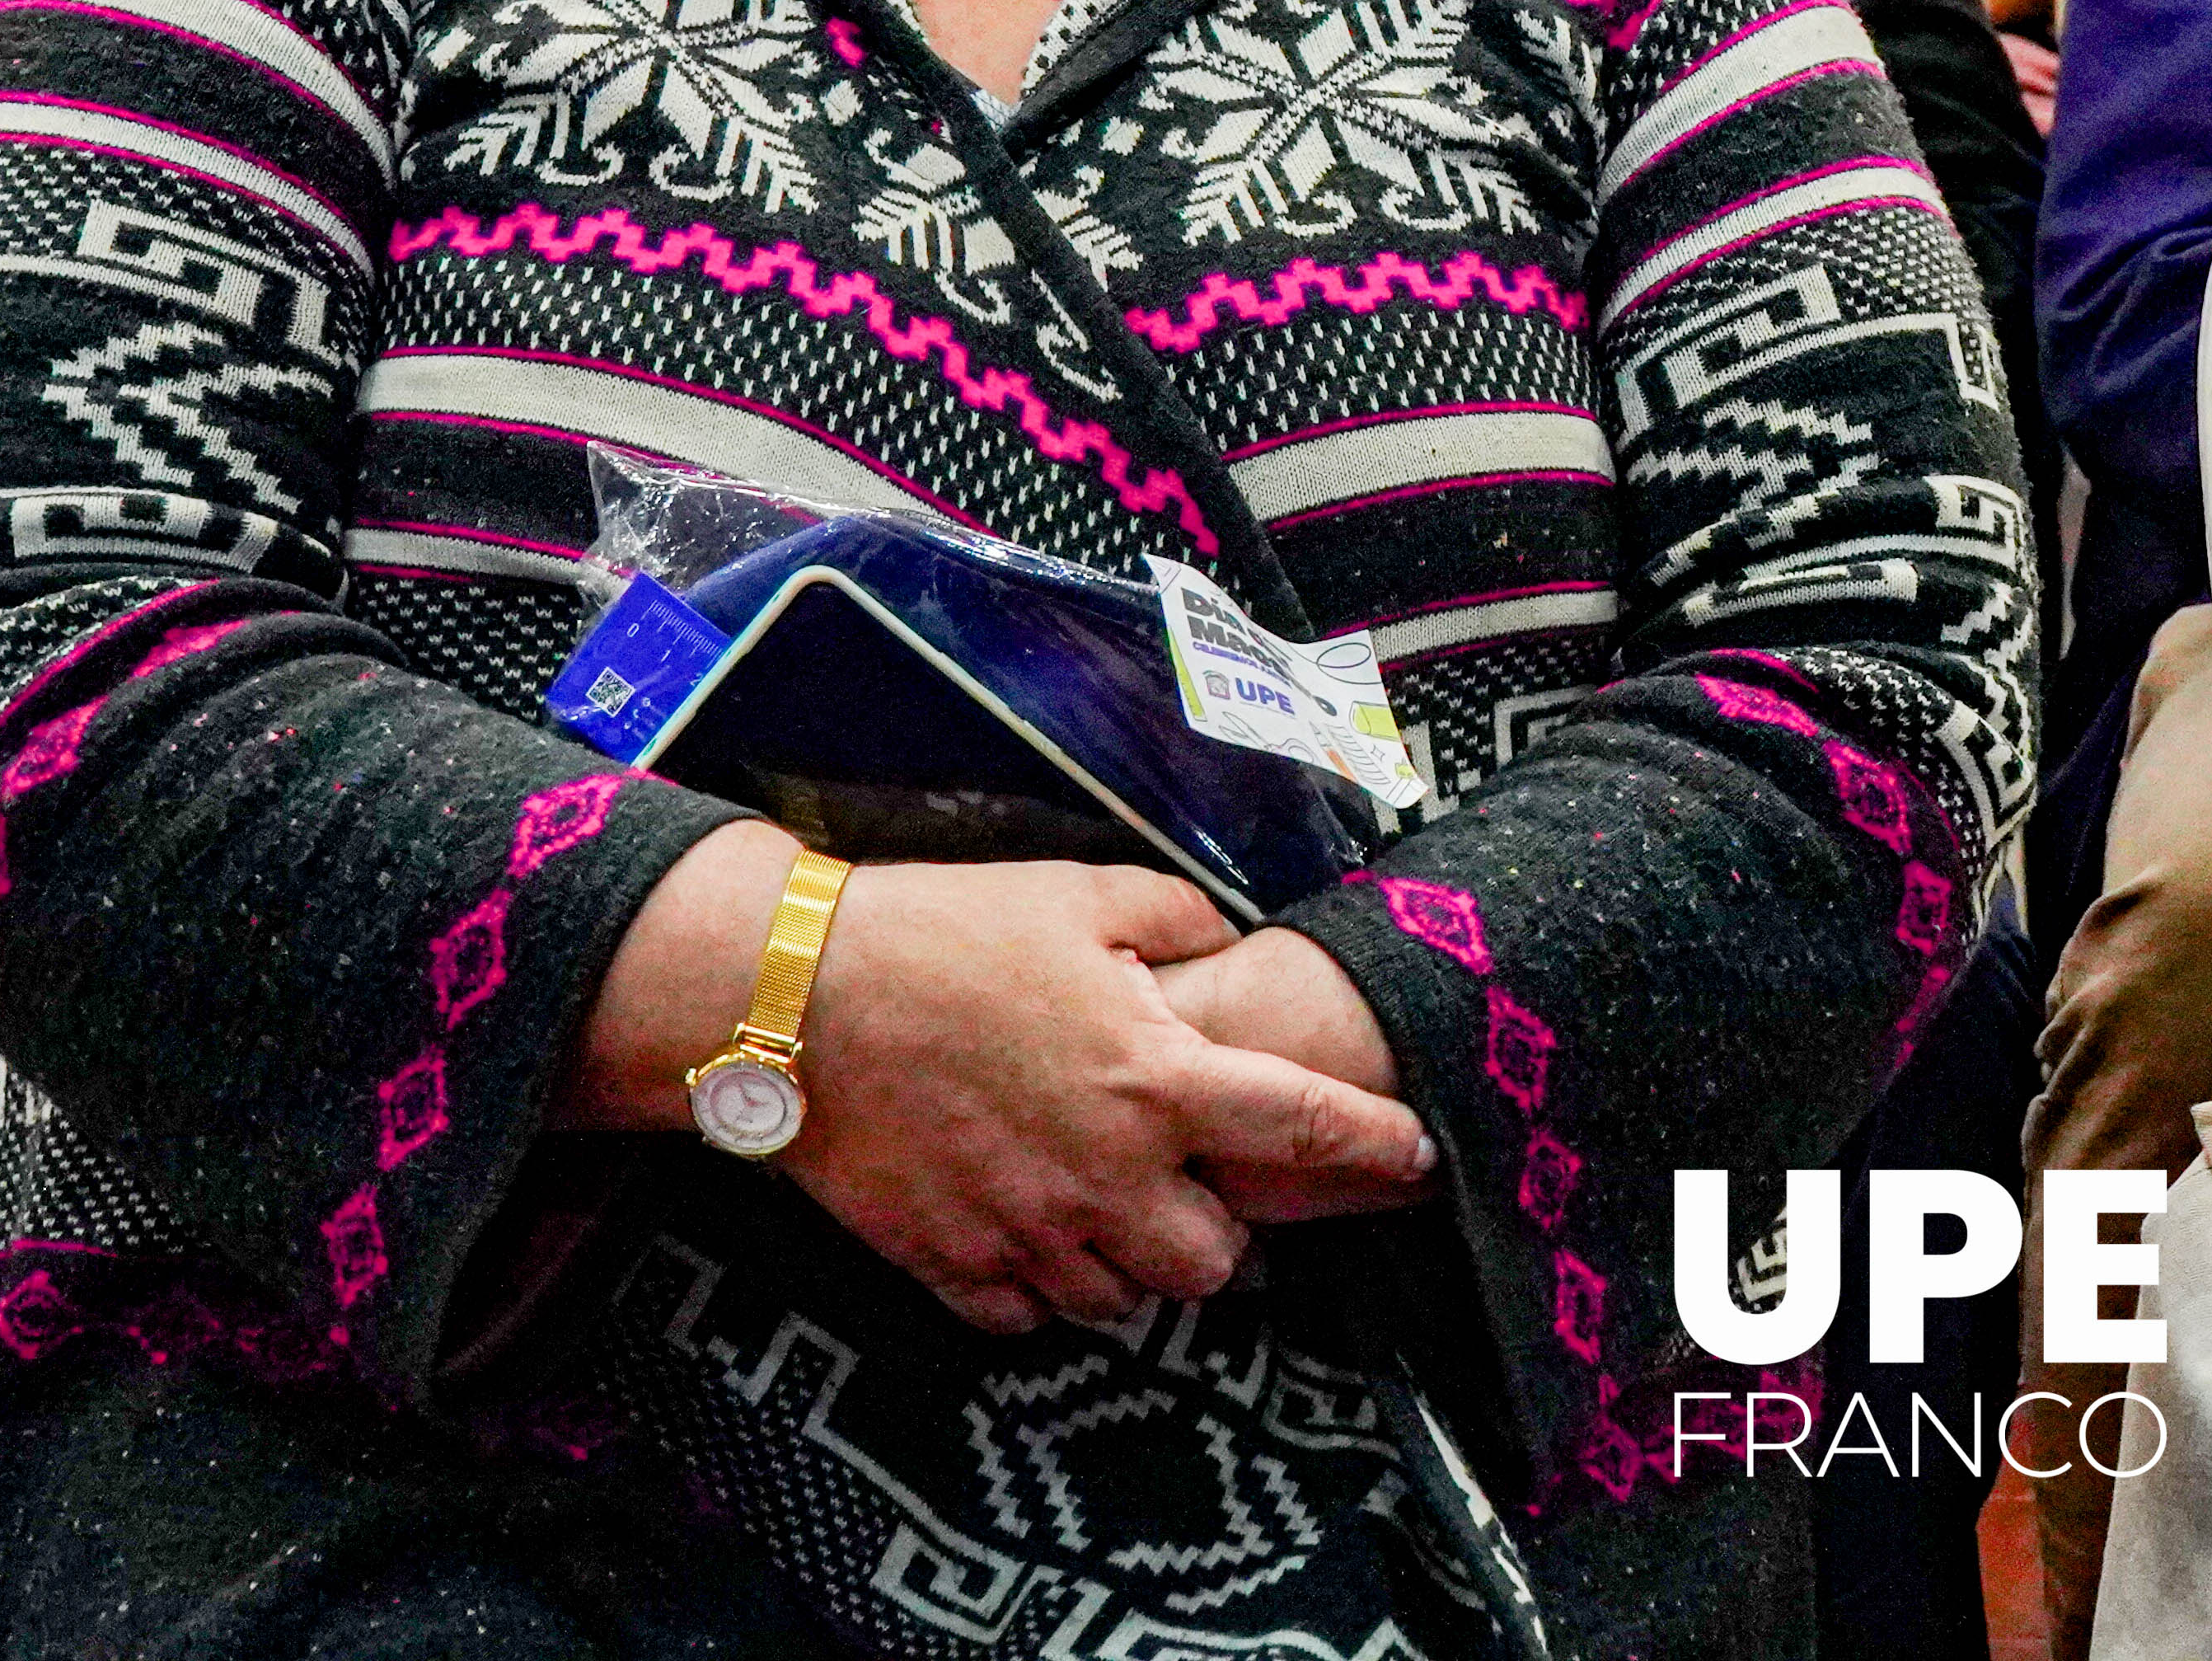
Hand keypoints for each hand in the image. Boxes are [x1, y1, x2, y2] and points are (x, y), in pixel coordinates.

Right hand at [777, 860, 1430, 1336]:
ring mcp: (1025, 1229)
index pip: (1306, 1130)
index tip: (1418, 1159)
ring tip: (1119, 1216)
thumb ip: (1179, 920)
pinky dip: (1043, 1290)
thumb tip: (1226, 943)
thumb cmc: (945, 930)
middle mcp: (1105, 1173)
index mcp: (1156, 1079)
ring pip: (1122, 1302)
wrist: (793, 996)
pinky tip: (1036, 1239)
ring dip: (1135, 1267)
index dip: (1378, 1150)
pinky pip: (1026, 1317)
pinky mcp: (948, 1261)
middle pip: (1216, 1265)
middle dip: (1228, 1239)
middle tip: (1206, 1194)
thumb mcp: (1085, 895)